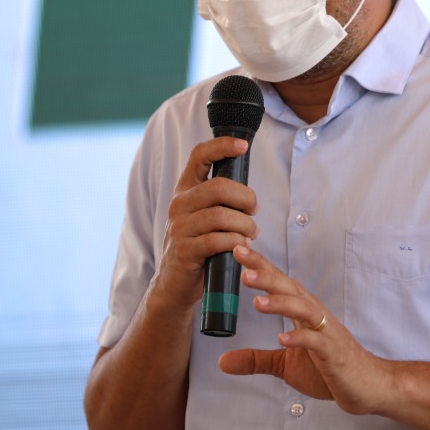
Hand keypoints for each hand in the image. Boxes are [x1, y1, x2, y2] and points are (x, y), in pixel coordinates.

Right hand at [151, 137, 259, 311]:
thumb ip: (220, 200)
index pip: (199, 155)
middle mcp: (179, 204)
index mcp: (185, 190)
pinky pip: (218, 240)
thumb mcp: (205, 217)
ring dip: (245, 225)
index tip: (243, 146)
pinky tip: (241, 247)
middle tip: (254, 210)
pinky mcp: (185, 250)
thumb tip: (250, 192)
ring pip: (222, 216)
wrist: (175, 283)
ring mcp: (179, 227)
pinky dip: (236, 242)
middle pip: (218, 187)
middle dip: (245, 197)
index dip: (221, 146)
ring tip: (251, 234)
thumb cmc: (198, 246)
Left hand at [217, 245, 397, 415]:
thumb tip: (221, 362)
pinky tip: (282, 339)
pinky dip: (300, 339)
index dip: (260, 266)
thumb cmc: (329, 369)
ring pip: (303, 309)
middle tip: (242, 261)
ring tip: (257, 301)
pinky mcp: (334, 353)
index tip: (239, 250)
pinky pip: (317, 341)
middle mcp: (315, 315)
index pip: (279, 284)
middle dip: (266, 274)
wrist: (368, 386)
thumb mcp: (285, 365)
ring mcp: (326, 333)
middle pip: (289, 288)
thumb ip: (256, 359)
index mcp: (303, 312)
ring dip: (280, 303)